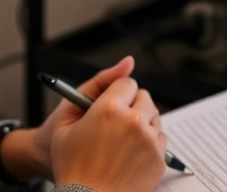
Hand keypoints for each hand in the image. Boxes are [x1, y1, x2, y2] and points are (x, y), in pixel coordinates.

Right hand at [48, 58, 166, 191]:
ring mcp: (148, 141)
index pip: (128, 83)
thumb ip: (99, 82)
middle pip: (144, 98)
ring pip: (154, 118)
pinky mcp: (159, 159)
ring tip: (121, 142)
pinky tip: (129, 155)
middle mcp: (133, 122)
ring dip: (141, 124)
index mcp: (109, 109)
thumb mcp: (67, 121)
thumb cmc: (71, 165)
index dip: (117, 94)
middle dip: (131, 106)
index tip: (110, 105)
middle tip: (115, 124)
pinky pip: (160, 139)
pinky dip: (148, 143)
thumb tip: (128, 62)